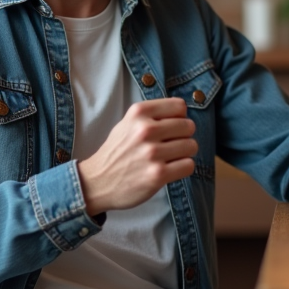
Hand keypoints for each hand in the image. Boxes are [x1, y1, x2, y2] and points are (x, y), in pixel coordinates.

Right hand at [78, 98, 196, 215]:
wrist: (97, 182)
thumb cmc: (117, 152)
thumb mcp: (128, 123)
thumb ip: (152, 115)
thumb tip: (183, 113)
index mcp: (139, 113)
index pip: (180, 106)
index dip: (180, 117)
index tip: (172, 127)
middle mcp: (145, 130)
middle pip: (188, 126)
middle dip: (184, 136)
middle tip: (171, 145)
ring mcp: (152, 153)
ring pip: (191, 146)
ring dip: (185, 153)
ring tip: (170, 158)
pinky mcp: (158, 175)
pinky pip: (188, 165)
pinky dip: (183, 168)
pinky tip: (171, 169)